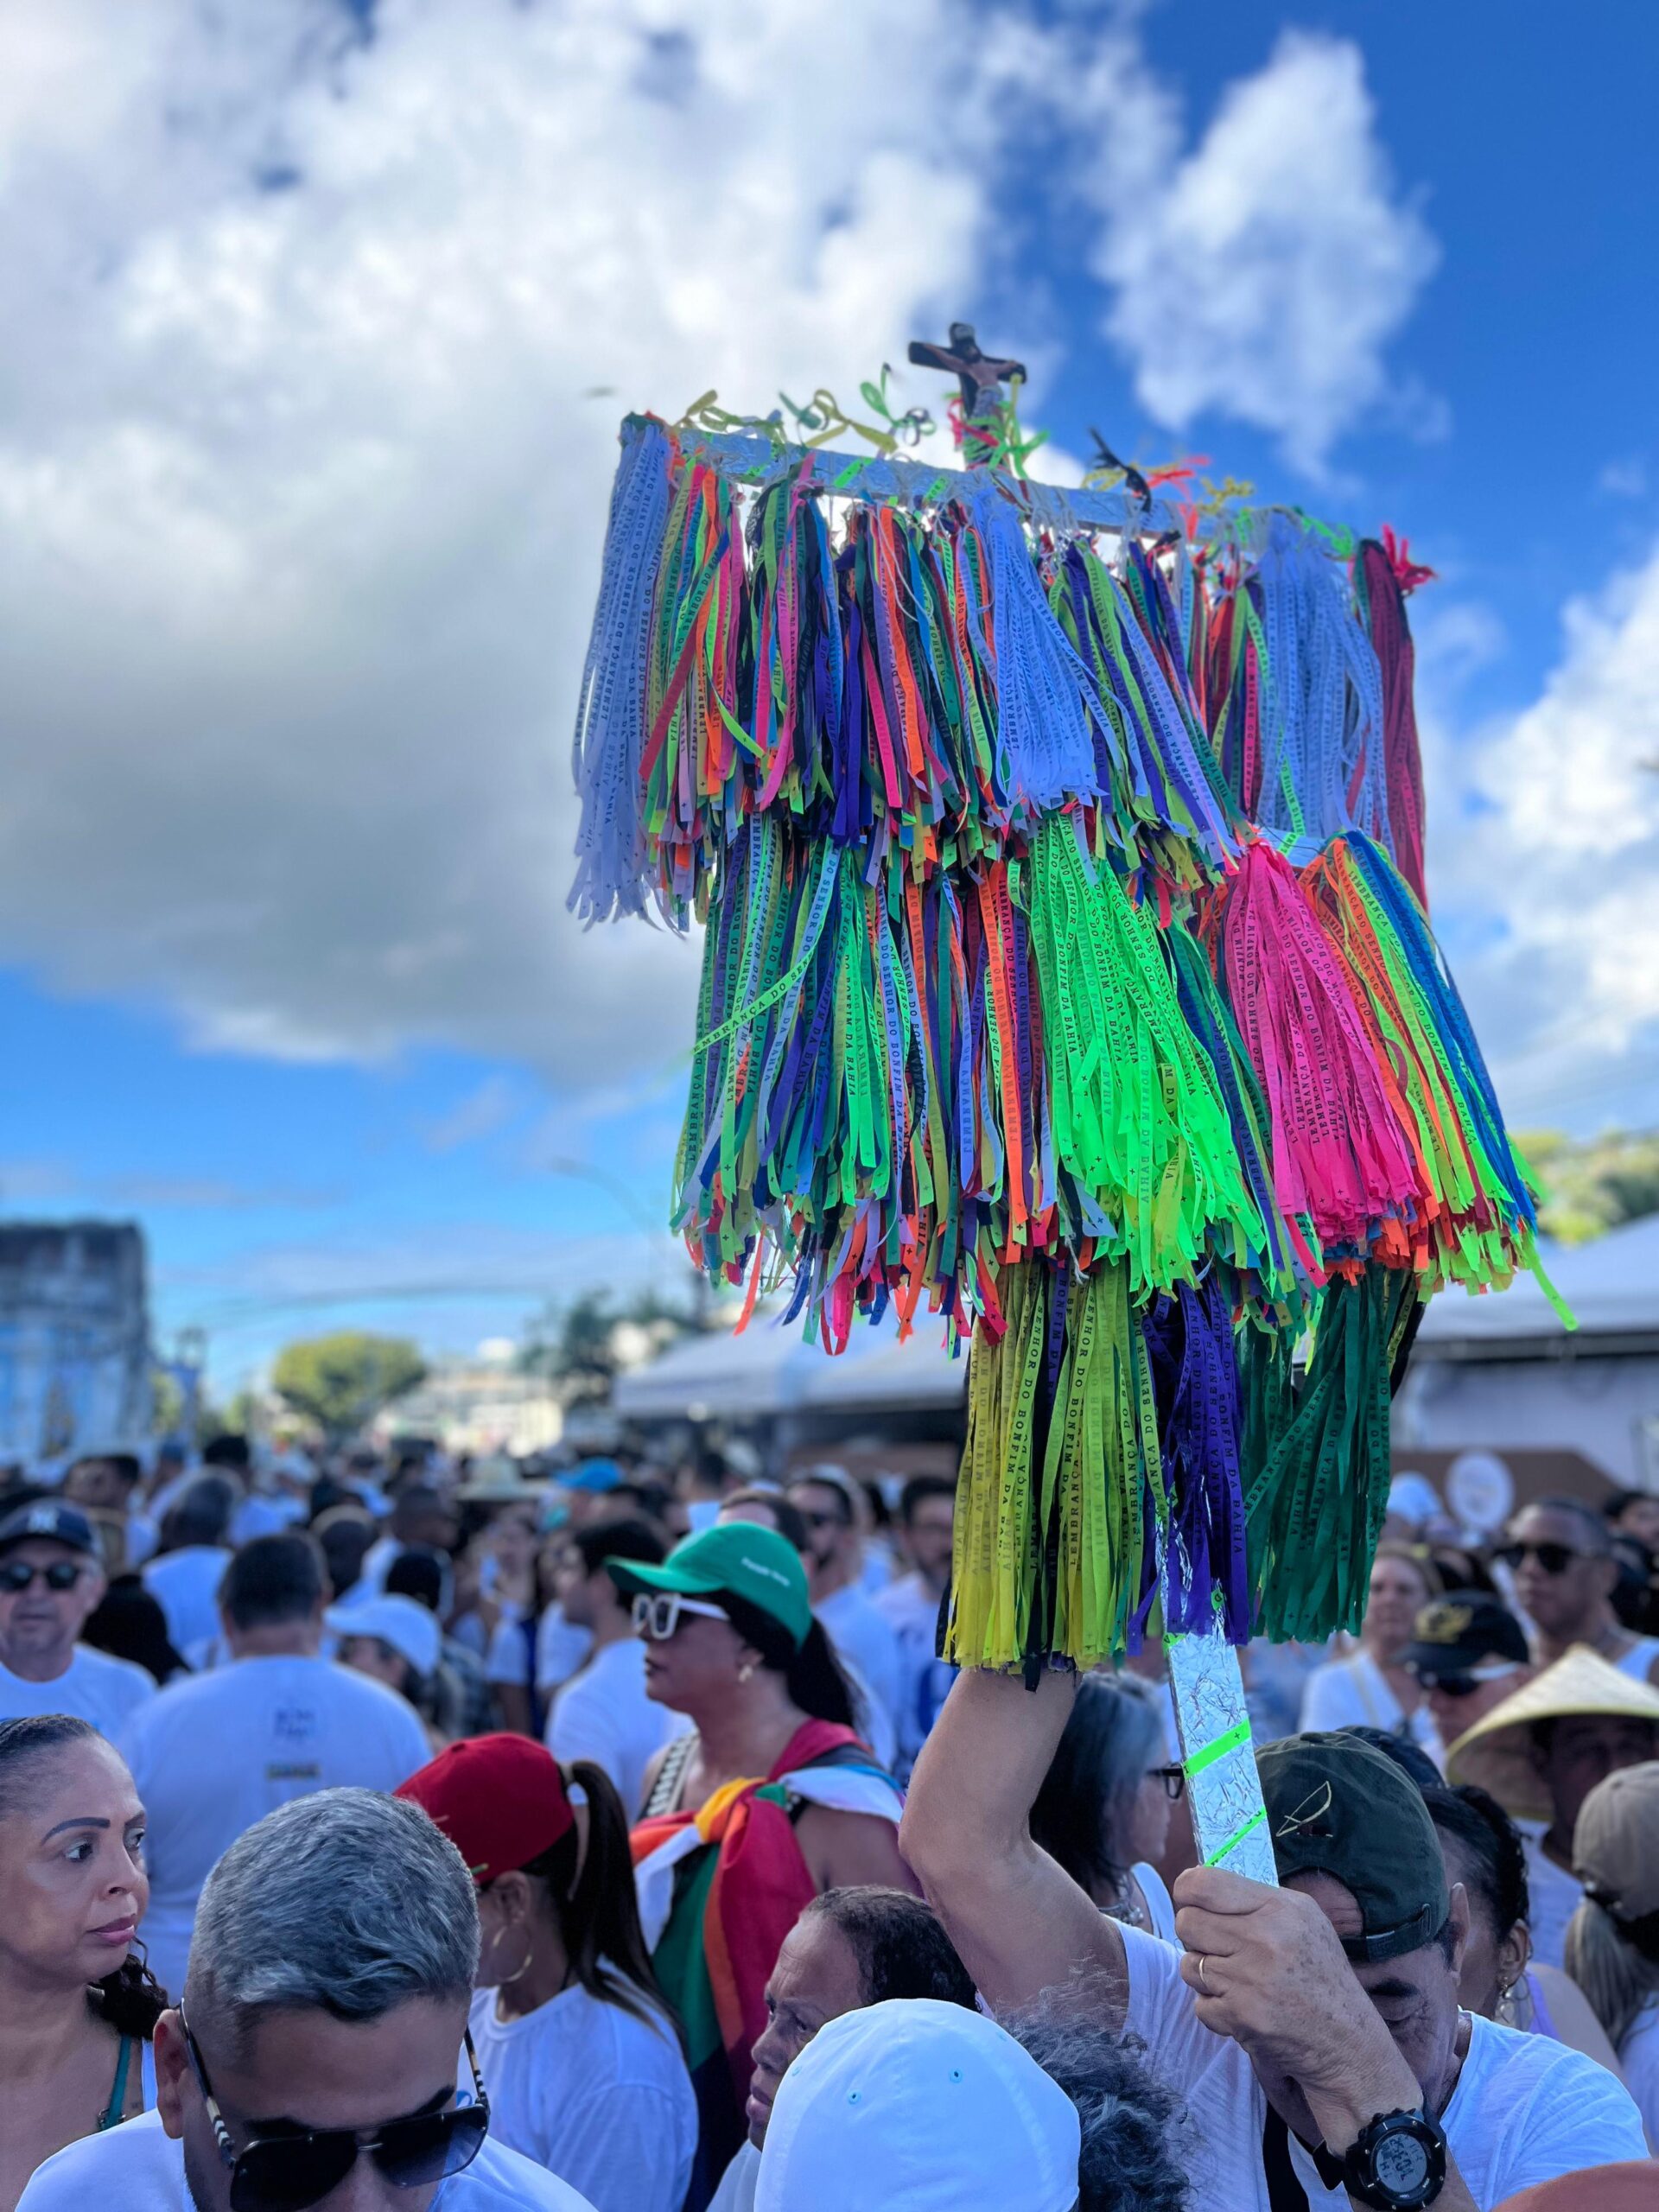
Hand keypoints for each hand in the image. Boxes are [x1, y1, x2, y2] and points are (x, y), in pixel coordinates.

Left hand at [1174, 1869, 1419, 2129]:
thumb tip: (1195, 1887)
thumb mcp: (1302, 1919)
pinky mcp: (1241, 2016)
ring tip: (1238, 1981)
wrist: (1346, 2041)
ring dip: (1206, 1976)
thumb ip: (1253, 1900)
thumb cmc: (1320, 1975)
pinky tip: (1244, 2008)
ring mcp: (1250, 1980)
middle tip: (1220, 1948)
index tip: (1195, 1905)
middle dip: (1196, 1936)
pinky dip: (1217, 2010)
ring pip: (1189, 1965)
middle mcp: (1263, 1939)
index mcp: (1279, 1908)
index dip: (1188, 1894)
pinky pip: (1200, 2005)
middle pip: (1186, 1922)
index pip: (1201, 1884)